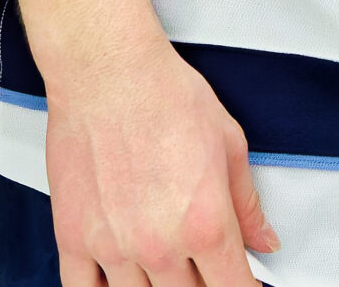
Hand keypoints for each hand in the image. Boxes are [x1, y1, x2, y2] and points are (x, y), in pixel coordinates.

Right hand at [10, 0, 277, 285]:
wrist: (108, 73)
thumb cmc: (168, 97)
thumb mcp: (229, 144)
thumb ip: (247, 204)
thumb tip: (265, 242)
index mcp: (205, 224)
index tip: (244, 285)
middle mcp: (159, 246)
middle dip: (202, 285)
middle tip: (203, 266)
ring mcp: (112, 248)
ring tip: (165, 268)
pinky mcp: (73, 239)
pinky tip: (120, 281)